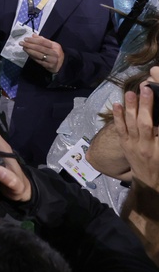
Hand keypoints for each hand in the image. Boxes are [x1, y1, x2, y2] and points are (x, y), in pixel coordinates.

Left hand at [20, 35, 63, 73]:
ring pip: (38, 55)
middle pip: (40, 48)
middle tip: (21, 43)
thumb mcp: (53, 45)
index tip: (26, 39)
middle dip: (29, 45)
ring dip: (29, 51)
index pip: (43, 42)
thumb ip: (43, 40)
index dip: (34, 40)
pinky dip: (32, 56)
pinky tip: (27, 53)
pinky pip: (38, 60)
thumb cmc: (55, 53)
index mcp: (55, 46)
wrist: (62, 65)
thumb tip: (33, 35)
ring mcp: (51, 60)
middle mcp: (54, 53)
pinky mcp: (48, 66)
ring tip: (23, 47)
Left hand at [112, 75, 158, 191]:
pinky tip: (117, 104)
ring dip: (130, 107)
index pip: (158, 128)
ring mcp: (132, 145)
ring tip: (130, 93)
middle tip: (146, 90)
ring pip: (130, 124)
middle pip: (145, 123)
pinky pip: (119, 129)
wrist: (149, 182)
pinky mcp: (124, 144)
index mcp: (158, 148)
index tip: (157, 98)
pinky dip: (117, 116)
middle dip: (145, 106)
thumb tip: (158, 121)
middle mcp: (145, 146)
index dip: (156, 114)